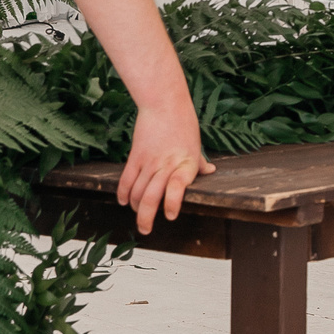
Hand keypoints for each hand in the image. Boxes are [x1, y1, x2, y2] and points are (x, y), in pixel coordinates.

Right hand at [116, 103, 214, 234]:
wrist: (164, 104)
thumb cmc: (184, 123)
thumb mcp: (196, 144)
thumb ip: (199, 161)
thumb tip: (210, 171)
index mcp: (186, 165)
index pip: (177, 188)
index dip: (172, 203)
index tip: (170, 216)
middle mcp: (167, 165)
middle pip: (151, 197)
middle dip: (145, 218)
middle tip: (145, 230)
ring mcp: (149, 161)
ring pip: (136, 192)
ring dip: (135, 207)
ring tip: (138, 213)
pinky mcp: (136, 156)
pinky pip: (126, 179)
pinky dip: (123, 193)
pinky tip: (124, 201)